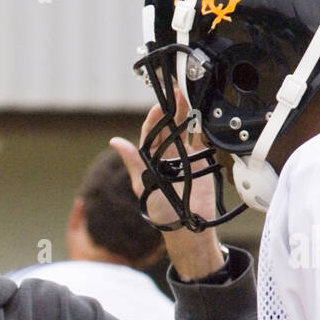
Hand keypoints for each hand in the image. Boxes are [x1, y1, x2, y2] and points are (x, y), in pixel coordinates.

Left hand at [110, 91, 226, 280]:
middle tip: (179, 93)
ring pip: (185, 130)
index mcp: (150, 160)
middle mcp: (166, 156)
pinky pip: (202, 140)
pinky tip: (204, 113)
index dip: (154, 118)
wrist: (188, 227)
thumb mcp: (144, 184)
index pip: (151, 133)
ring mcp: (184, 157)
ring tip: (191, 97)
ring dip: (188, 114)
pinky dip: (203, 127)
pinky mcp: (201, 161)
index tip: (160, 106)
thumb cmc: (161, 211)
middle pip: (170, 127)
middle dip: (174, 109)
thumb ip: (133, 162)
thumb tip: (115, 142)